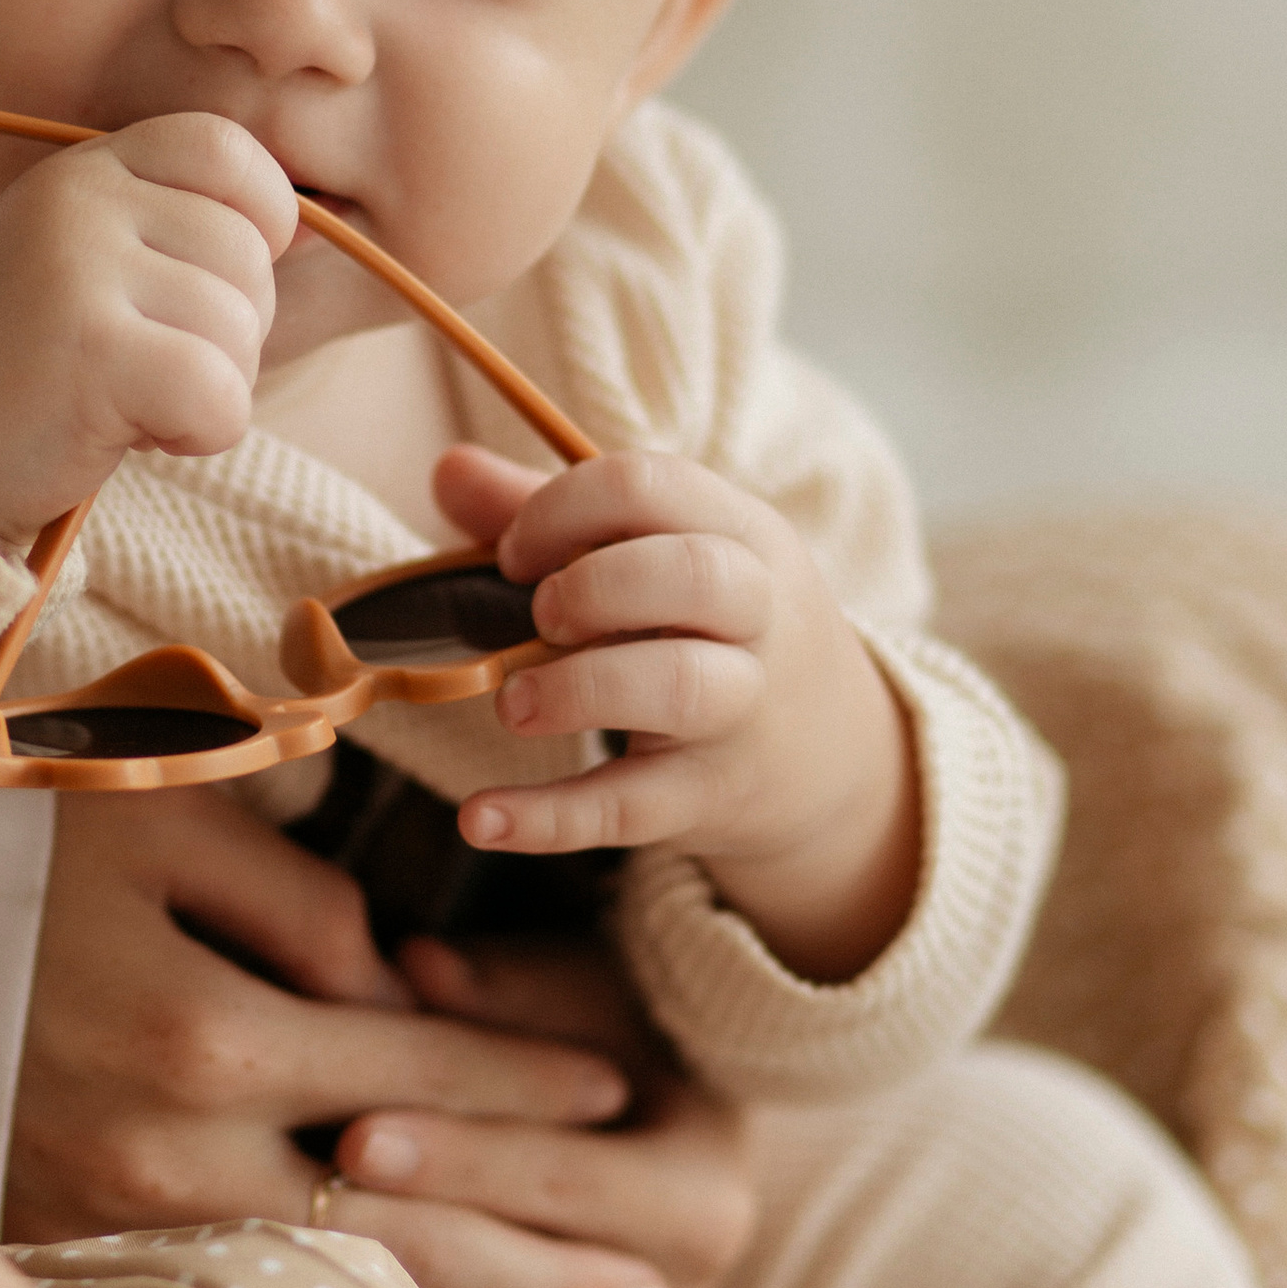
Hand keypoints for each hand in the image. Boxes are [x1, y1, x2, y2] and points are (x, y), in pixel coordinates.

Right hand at [0, 115, 296, 539]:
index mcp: (84, 170)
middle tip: (157, 366)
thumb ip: (178, 230)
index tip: (225, 279)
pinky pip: (218, 390)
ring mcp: (78, 271)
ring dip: (212, 388)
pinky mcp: (90, 352)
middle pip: (247, 253)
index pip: (226, 149)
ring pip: (239, 327)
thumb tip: (310, 231)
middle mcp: (79, 203)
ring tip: (134, 400)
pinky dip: (202, 432)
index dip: (262, 215)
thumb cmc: (26, 363)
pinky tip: (140, 434)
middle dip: (233, 330)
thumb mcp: (88, 262)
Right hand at [4, 789, 731, 1287]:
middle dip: (548, 1261)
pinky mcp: (74, 1270)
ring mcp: (113, 1233)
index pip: (422, 1073)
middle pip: (405, 1230)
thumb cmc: (14, 843)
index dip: (535, 1081)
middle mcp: (164, 1159)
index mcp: (202, 1034)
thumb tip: (400, 1005)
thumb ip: (301, 903)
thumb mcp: (163, 818)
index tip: (628, 1092)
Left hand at [335, 934, 755, 1287]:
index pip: (558, 1182)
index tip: (351, 1134)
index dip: (455, 1158)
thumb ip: (498, 985)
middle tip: (299, 1210)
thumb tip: (415, 963)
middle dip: (408, 1246)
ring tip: (280, 1275)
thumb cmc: (590, 1031)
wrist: (638, 1132)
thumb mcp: (567, 986)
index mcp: (701, 1197)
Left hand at [438, 444, 920, 981]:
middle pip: (693, 574)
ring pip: (677, 687)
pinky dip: (550, 817)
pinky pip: (632, 806)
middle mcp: (759, 615)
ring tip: (513, 704)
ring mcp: (743, 712)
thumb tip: (448, 469)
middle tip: (538, 619)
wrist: (838, 755)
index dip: (562, 509)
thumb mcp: (663, 556)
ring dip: (577, 688)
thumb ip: (553, 512)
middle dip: (594, 586)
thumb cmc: (713, 627)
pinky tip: (481, 818)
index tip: (514, 555)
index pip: (653, 485)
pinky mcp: (711, 797)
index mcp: (741, 534)